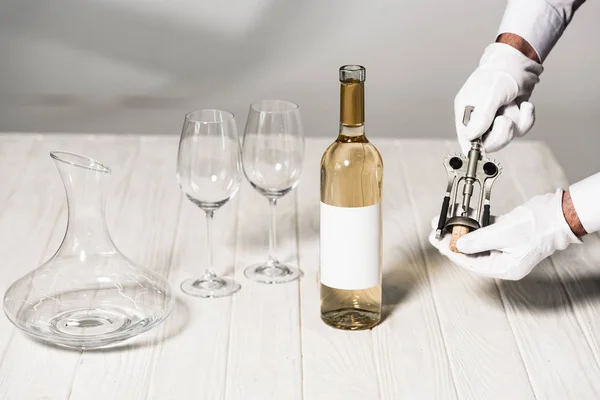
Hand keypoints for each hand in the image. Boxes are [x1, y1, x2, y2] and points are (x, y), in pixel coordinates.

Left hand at [428, 189, 580, 279]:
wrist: (558, 213)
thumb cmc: (537, 227)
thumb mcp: (502, 234)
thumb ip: (478, 240)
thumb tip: (459, 245)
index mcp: (503, 268)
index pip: (470, 263)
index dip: (453, 252)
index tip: (439, 242)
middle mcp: (503, 260)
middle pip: (471, 251)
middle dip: (453, 240)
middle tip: (437, 232)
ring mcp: (504, 246)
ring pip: (476, 240)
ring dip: (461, 230)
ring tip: (444, 223)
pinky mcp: (505, 233)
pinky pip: (484, 230)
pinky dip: (473, 223)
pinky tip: (461, 217)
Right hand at [454, 42, 543, 154]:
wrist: (520, 62)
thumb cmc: (500, 73)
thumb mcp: (490, 94)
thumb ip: (481, 117)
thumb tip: (471, 137)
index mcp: (467, 113)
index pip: (466, 137)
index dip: (472, 147)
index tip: (479, 153)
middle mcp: (480, 119)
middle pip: (488, 142)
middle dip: (501, 133)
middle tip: (504, 119)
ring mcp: (496, 120)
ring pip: (507, 136)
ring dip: (515, 120)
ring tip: (512, 104)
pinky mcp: (512, 118)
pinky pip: (521, 128)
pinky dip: (526, 117)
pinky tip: (524, 105)